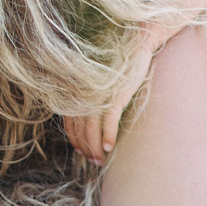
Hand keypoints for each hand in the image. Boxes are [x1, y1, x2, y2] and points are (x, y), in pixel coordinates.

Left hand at [63, 28, 162, 164]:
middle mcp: (82, 92)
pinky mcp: (113, 95)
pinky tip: (110, 147)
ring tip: (100, 160)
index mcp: (77, 89)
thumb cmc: (120, 63)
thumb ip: (91, 98)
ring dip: (95, 147)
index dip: (74, 139)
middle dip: (85, 147)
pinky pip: (108, 122)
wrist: (137, 44)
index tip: (81, 151)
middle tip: (94, 162)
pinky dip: (108, 137)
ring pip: (91, 129)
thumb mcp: (101, 82)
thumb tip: (89, 121)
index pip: (69, 121)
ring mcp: (97, 94)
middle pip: (79, 128)